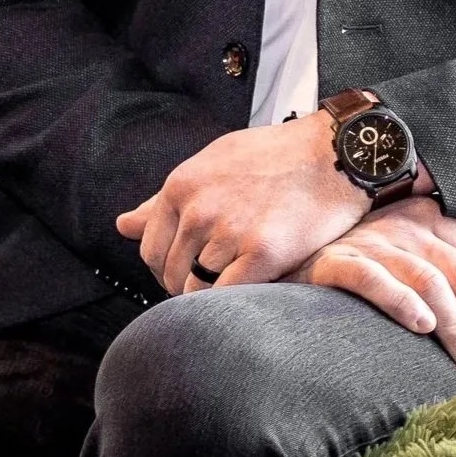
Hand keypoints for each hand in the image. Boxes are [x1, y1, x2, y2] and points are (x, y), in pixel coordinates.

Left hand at [115, 113, 366, 293]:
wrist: (334, 153)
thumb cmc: (274, 158)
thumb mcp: (212, 164)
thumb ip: (165, 200)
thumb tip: (121, 226)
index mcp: (181, 186)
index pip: (151, 252)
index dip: (169, 269)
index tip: (194, 269)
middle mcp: (199, 209)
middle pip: (171, 276)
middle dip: (190, 285)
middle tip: (222, 278)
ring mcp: (229, 231)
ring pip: (197, 292)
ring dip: (214, 295)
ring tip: (241, 280)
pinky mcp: (263, 253)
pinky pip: (226, 298)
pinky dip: (233, 303)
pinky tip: (253, 288)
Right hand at [287, 197, 455, 383]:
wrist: (295, 265)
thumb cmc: (366, 274)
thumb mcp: (413, 267)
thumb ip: (451, 286)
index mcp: (433, 220)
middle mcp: (408, 223)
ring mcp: (374, 240)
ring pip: (429, 281)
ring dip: (455, 326)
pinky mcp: (340, 260)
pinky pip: (376, 280)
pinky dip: (402, 302)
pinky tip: (420, 326)